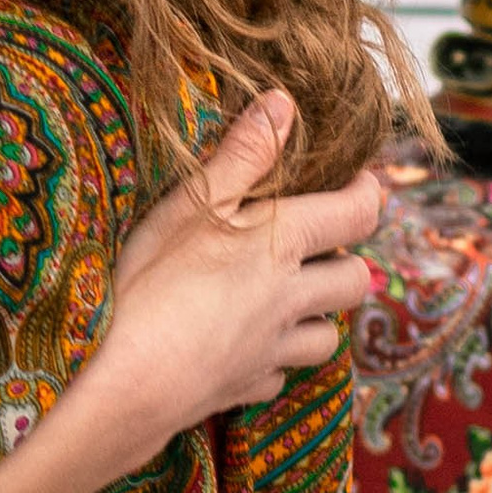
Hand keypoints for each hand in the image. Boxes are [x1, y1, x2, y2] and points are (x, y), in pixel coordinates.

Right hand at [88, 93, 381, 469]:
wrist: (122, 384)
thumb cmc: (149, 285)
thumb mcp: (189, 204)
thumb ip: (241, 155)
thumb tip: (284, 104)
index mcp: (282, 245)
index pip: (359, 214)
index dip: (369, 193)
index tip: (360, 181)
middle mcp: (290, 299)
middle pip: (355, 280)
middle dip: (348, 259)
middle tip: (320, 244)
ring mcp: (272, 350)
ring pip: (327, 336)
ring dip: (320, 315)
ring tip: (289, 297)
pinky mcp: (246, 388)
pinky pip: (279, 372)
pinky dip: (273, 358)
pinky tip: (246, 346)